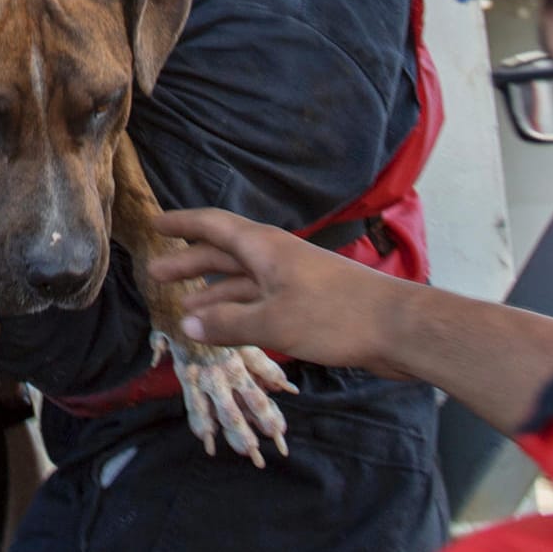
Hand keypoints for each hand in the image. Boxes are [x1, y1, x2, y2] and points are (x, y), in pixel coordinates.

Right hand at [149, 208, 413, 378]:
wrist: (399, 328)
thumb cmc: (336, 316)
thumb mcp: (273, 321)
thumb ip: (227, 323)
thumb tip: (186, 324)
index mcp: (264, 247)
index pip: (212, 226)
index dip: (181, 223)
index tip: (154, 223)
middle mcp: (275, 256)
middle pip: (223, 253)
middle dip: (189, 262)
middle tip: (156, 274)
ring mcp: (293, 279)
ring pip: (242, 281)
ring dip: (213, 292)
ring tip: (184, 309)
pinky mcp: (308, 303)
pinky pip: (260, 301)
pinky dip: (239, 312)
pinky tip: (226, 329)